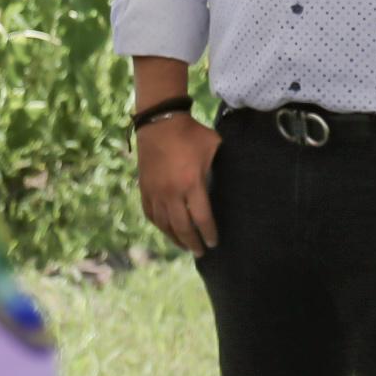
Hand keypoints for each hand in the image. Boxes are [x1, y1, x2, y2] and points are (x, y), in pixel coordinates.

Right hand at [136, 114, 220, 254]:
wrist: (159, 123)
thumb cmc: (191, 133)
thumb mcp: (213, 146)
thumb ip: (219, 165)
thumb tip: (230, 177)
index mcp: (191, 183)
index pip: (202, 218)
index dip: (209, 233)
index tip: (214, 242)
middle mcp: (172, 193)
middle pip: (183, 227)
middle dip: (193, 243)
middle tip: (201, 252)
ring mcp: (156, 192)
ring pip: (165, 225)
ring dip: (176, 239)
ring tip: (186, 246)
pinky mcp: (145, 189)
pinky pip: (151, 215)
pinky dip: (160, 226)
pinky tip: (167, 231)